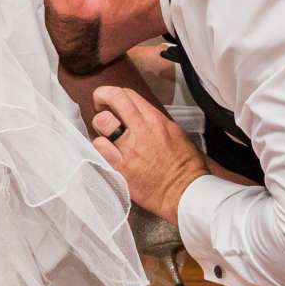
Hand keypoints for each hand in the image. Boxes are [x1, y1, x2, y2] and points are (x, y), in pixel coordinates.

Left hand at [88, 85, 206, 223]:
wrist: (185, 191)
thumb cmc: (185, 166)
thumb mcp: (176, 133)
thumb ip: (155, 122)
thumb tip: (139, 117)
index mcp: (156, 120)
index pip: (128, 93)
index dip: (114, 93)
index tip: (111, 100)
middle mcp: (141, 129)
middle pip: (113, 98)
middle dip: (101, 96)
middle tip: (99, 104)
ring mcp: (129, 147)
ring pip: (102, 121)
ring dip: (99, 124)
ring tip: (104, 132)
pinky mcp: (121, 166)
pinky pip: (99, 147)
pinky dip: (99, 145)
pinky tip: (105, 150)